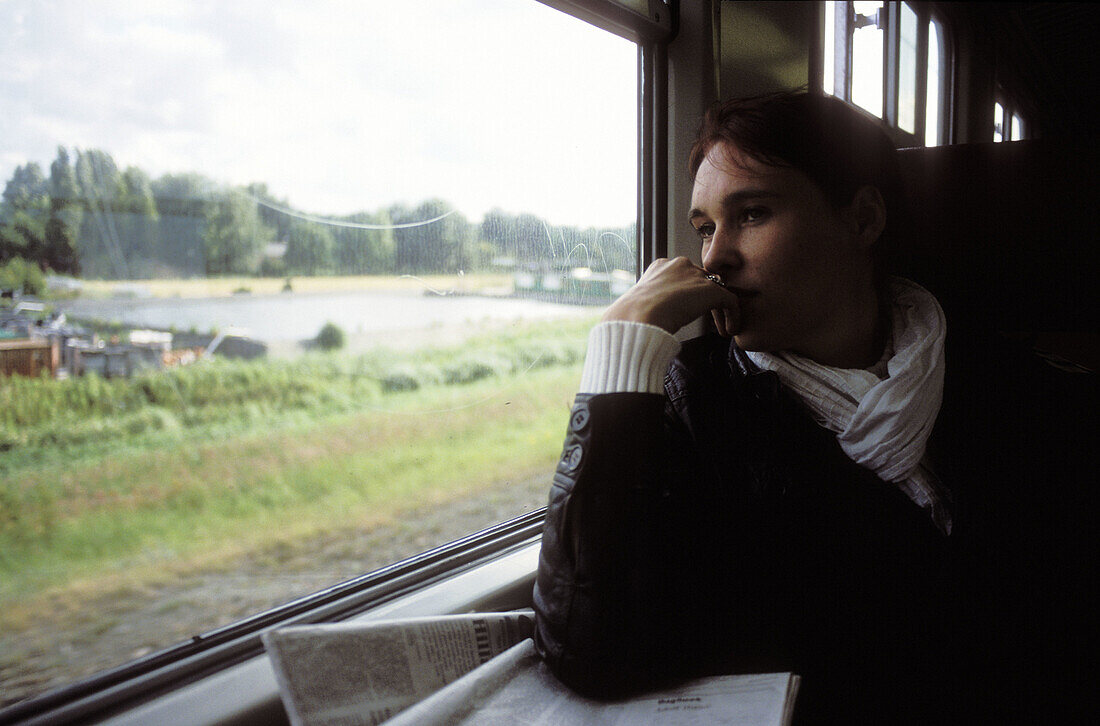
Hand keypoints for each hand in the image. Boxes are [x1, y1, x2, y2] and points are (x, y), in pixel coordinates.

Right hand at [601, 257, 740, 334]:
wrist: (637, 317)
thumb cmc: (631, 317)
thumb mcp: (640, 304)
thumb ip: (652, 303)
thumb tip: (652, 319)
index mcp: (661, 266)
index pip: (683, 276)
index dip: (689, 296)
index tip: (687, 313)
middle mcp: (680, 265)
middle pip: (702, 280)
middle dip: (706, 300)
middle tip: (708, 320)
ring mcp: (696, 276)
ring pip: (716, 290)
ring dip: (720, 310)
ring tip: (722, 328)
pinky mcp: (711, 290)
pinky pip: (730, 301)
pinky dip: (733, 316)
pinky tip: (729, 331)